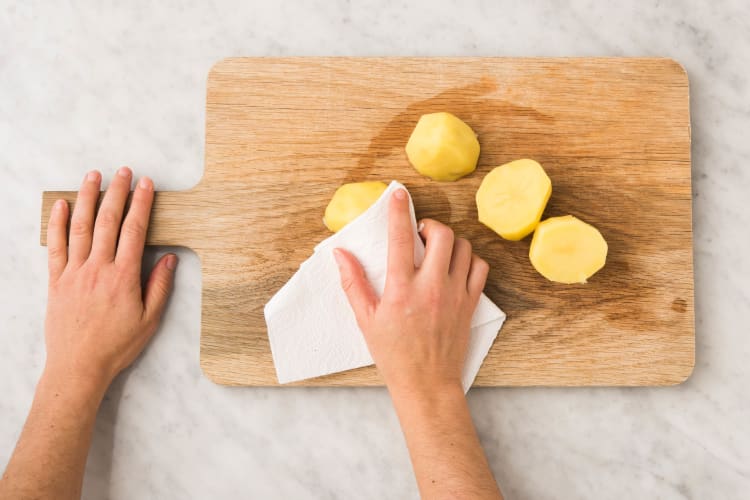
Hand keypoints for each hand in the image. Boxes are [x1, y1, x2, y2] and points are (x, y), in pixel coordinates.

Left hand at [44, 167, 176, 393]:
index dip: (141, 203)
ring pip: (80, 227)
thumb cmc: (116, 346)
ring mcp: (74, 273)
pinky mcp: (56, 281)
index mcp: (123, 277)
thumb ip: (159, 286)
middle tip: (123, 171)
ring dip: (87, 198)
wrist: (78, 366)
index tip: (146, 184)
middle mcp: (97, 269)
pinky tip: (61, 205)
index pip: (134, 230)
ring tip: (92, 176)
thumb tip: (168, 258)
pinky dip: (57, 223)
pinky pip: (55, 246)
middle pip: (107, 221)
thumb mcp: (149, 319)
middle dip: (116, 192)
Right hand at [333, 188, 488, 396]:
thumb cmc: (393, 354)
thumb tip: (341, 254)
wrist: (426, 383)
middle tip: (419, 234)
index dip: (398, 211)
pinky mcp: (470, 303)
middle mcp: (431, 288)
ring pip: (463, 247)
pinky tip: (455, 265)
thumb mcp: (365, 319)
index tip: (397, 194)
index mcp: (401, 290)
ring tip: (435, 250)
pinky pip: (479, 267)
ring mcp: (455, 295)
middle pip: (441, 235)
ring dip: (449, 241)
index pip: (400, 238)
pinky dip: (469, 259)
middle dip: (429, 225)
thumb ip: (353, 283)